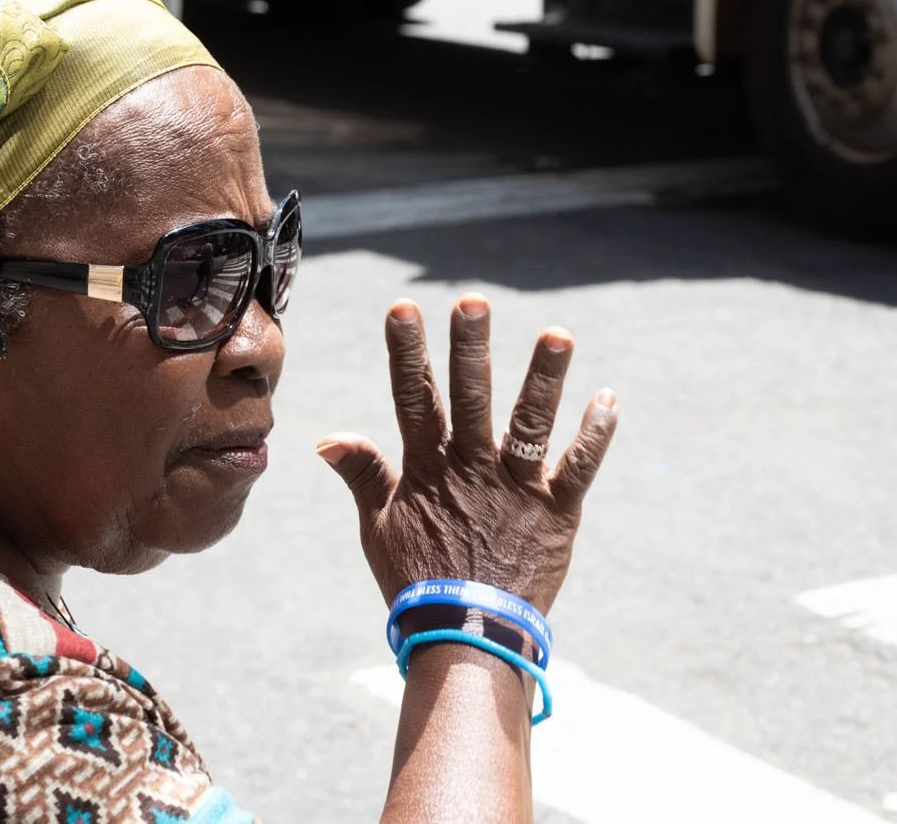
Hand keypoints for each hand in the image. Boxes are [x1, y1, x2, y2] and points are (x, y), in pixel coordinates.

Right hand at [317, 296, 618, 613]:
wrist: (467, 633)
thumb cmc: (416, 580)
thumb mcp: (377, 527)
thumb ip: (362, 475)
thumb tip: (327, 437)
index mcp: (426, 468)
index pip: (412, 398)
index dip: (407, 353)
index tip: (403, 309)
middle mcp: (471, 468)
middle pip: (471, 397)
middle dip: (471, 347)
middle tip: (474, 301)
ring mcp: (515, 488)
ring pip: (529, 422)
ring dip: (544, 377)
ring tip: (558, 332)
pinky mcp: (556, 512)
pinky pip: (579, 468)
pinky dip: (594, 434)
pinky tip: (608, 397)